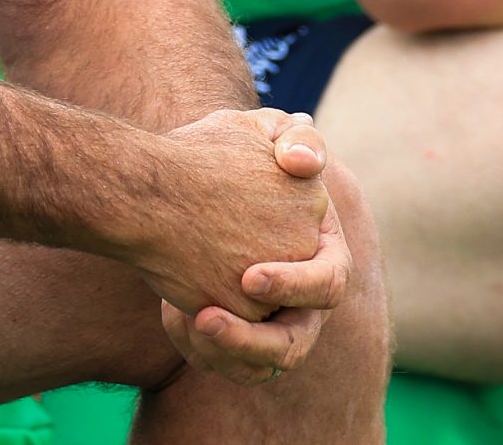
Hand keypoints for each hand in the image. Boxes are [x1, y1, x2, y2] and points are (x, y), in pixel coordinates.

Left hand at [129, 108, 340, 383]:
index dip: (295, 285)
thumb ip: (296, 138)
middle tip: (205, 316)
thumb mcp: (262, 135)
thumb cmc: (229, 160)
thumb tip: (303, 163)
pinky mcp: (238, 341)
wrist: (177, 190)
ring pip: (259, 367)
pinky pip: (226, 366)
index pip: (329, 283)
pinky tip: (173, 315)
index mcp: (324, 255)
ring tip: (185, 320)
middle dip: (251, 338)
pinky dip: (200, 351)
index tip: (248, 277)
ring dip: (223, 353)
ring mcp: (271, 326)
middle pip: (294, 344)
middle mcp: (304, 302)